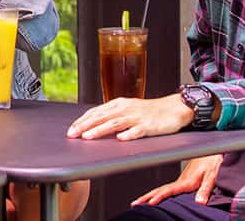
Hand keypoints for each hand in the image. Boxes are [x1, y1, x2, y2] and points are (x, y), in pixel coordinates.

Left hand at [66, 94, 193, 140]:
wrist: (173, 108)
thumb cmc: (149, 111)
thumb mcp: (127, 109)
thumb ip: (112, 115)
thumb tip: (94, 123)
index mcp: (118, 104)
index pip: (96, 112)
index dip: (82, 120)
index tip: (71, 129)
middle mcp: (125, 109)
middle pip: (102, 117)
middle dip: (85, 126)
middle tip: (72, 134)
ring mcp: (137, 117)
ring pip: (115, 123)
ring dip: (100, 130)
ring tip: (88, 137)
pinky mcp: (149, 126)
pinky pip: (137, 131)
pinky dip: (128, 135)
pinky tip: (120, 140)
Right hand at [132, 155, 222, 205]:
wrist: (212, 150)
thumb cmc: (212, 161)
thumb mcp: (212, 176)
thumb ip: (205, 189)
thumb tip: (199, 202)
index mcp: (186, 181)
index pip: (168, 190)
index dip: (159, 197)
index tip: (150, 203)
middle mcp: (181, 180)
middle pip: (160, 190)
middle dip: (146, 197)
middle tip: (135, 203)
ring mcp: (181, 180)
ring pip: (162, 188)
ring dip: (150, 195)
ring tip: (140, 201)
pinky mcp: (184, 180)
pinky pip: (167, 188)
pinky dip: (158, 193)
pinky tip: (156, 196)